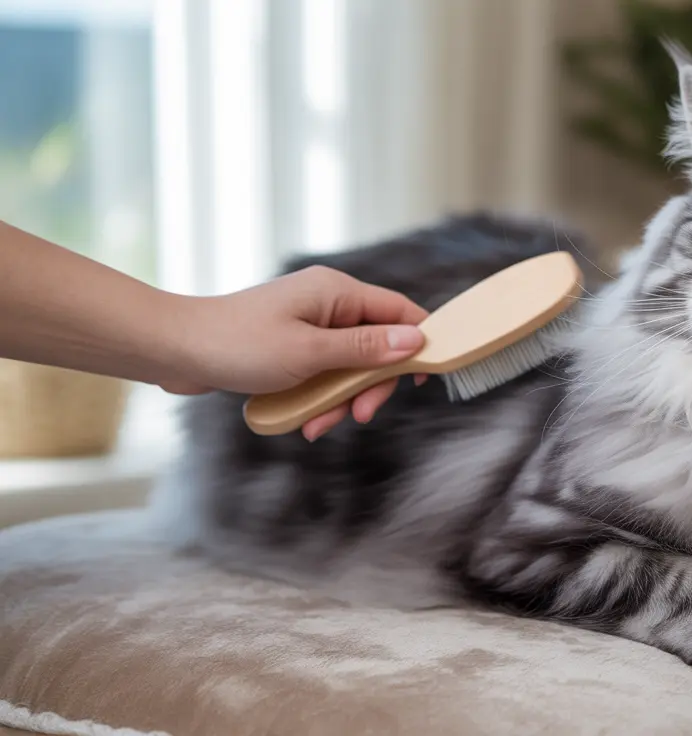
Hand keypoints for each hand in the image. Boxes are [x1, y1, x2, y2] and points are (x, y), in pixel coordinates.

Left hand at [165, 266, 429, 440]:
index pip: (400, 311)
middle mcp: (328, 304)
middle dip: (370, 385)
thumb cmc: (238, 345)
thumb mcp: (310, 353)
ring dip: (340, 399)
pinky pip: (324, 373)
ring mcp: (309, 325)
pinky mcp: (293, 346)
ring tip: (317, 425)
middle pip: (377, 345)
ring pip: (350, 366)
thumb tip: (415, 340)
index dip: (420, 343)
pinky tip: (302, 420)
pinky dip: (319, 397)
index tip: (424, 379)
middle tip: (359, 415)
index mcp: (337, 293)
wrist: (175, 350)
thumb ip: (366, 348)